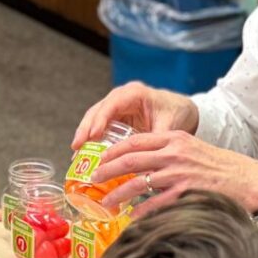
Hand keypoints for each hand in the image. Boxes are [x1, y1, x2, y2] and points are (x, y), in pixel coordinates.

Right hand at [72, 82, 199, 149]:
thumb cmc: (176, 112)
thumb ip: (157, 141)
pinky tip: (85, 155)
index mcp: (134, 93)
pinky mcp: (115, 118)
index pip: (112, 104)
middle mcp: (121, 97)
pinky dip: (91, 141)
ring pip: (94, 119)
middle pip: (96, 111)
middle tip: (76, 147)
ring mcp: (116, 107)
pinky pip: (99, 127)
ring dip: (84, 136)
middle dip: (85, 129)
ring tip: (76, 155)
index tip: (93, 136)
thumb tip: (147, 164)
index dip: (100, 120)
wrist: (182, 109)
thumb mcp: (170, 126)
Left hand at [92, 130, 257, 218]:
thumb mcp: (195, 150)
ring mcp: (180, 173)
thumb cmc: (225, 168)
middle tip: (92, 179)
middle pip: (130, 159)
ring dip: (118, 193)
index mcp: (176, 138)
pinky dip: (141, 212)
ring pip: (138, 182)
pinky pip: (156, 204)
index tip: (100, 158)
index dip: (113, 150)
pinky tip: (131, 218)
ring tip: (105, 202)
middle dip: (107, 170)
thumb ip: (171, 153)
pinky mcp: (187, 193)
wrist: (253, 181)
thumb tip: (144, 165)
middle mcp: (175, 153)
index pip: (136, 140)